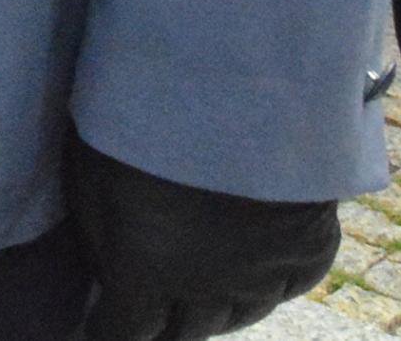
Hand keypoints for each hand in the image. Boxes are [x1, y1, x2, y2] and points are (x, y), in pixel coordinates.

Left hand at [70, 137, 340, 340]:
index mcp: (149, 274)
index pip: (124, 331)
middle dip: (162, 323)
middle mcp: (209, 289)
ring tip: (198, 293)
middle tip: (150, 308)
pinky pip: (288, 286)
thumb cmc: (143, 118)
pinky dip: (269, 285)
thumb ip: (97, 236)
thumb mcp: (90, 174)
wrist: (237, 83)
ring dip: (212, 310)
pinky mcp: (310, 246)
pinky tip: (255, 274)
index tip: (101, 325)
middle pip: (183, 331)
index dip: (110, 330)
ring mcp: (265, 273)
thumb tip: (104, 279)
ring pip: (237, 316)